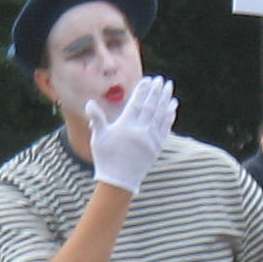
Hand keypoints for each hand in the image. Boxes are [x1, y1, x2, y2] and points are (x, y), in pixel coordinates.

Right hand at [86, 75, 177, 195]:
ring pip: (160, 115)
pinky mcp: (156, 148)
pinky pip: (164, 129)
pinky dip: (169, 117)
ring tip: (169, 88)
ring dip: (165, 100)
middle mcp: (140, 132)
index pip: (137, 104)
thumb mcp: (98, 138)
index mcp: (125, 127)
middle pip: (150, 107)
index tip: (148, 80)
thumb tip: (90, 103)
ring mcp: (150, 140)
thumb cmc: (105, 158)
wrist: (119, 182)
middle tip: (161, 80)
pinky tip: (172, 108)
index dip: (143, 91)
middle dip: (156, 92)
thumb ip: (97, 119)